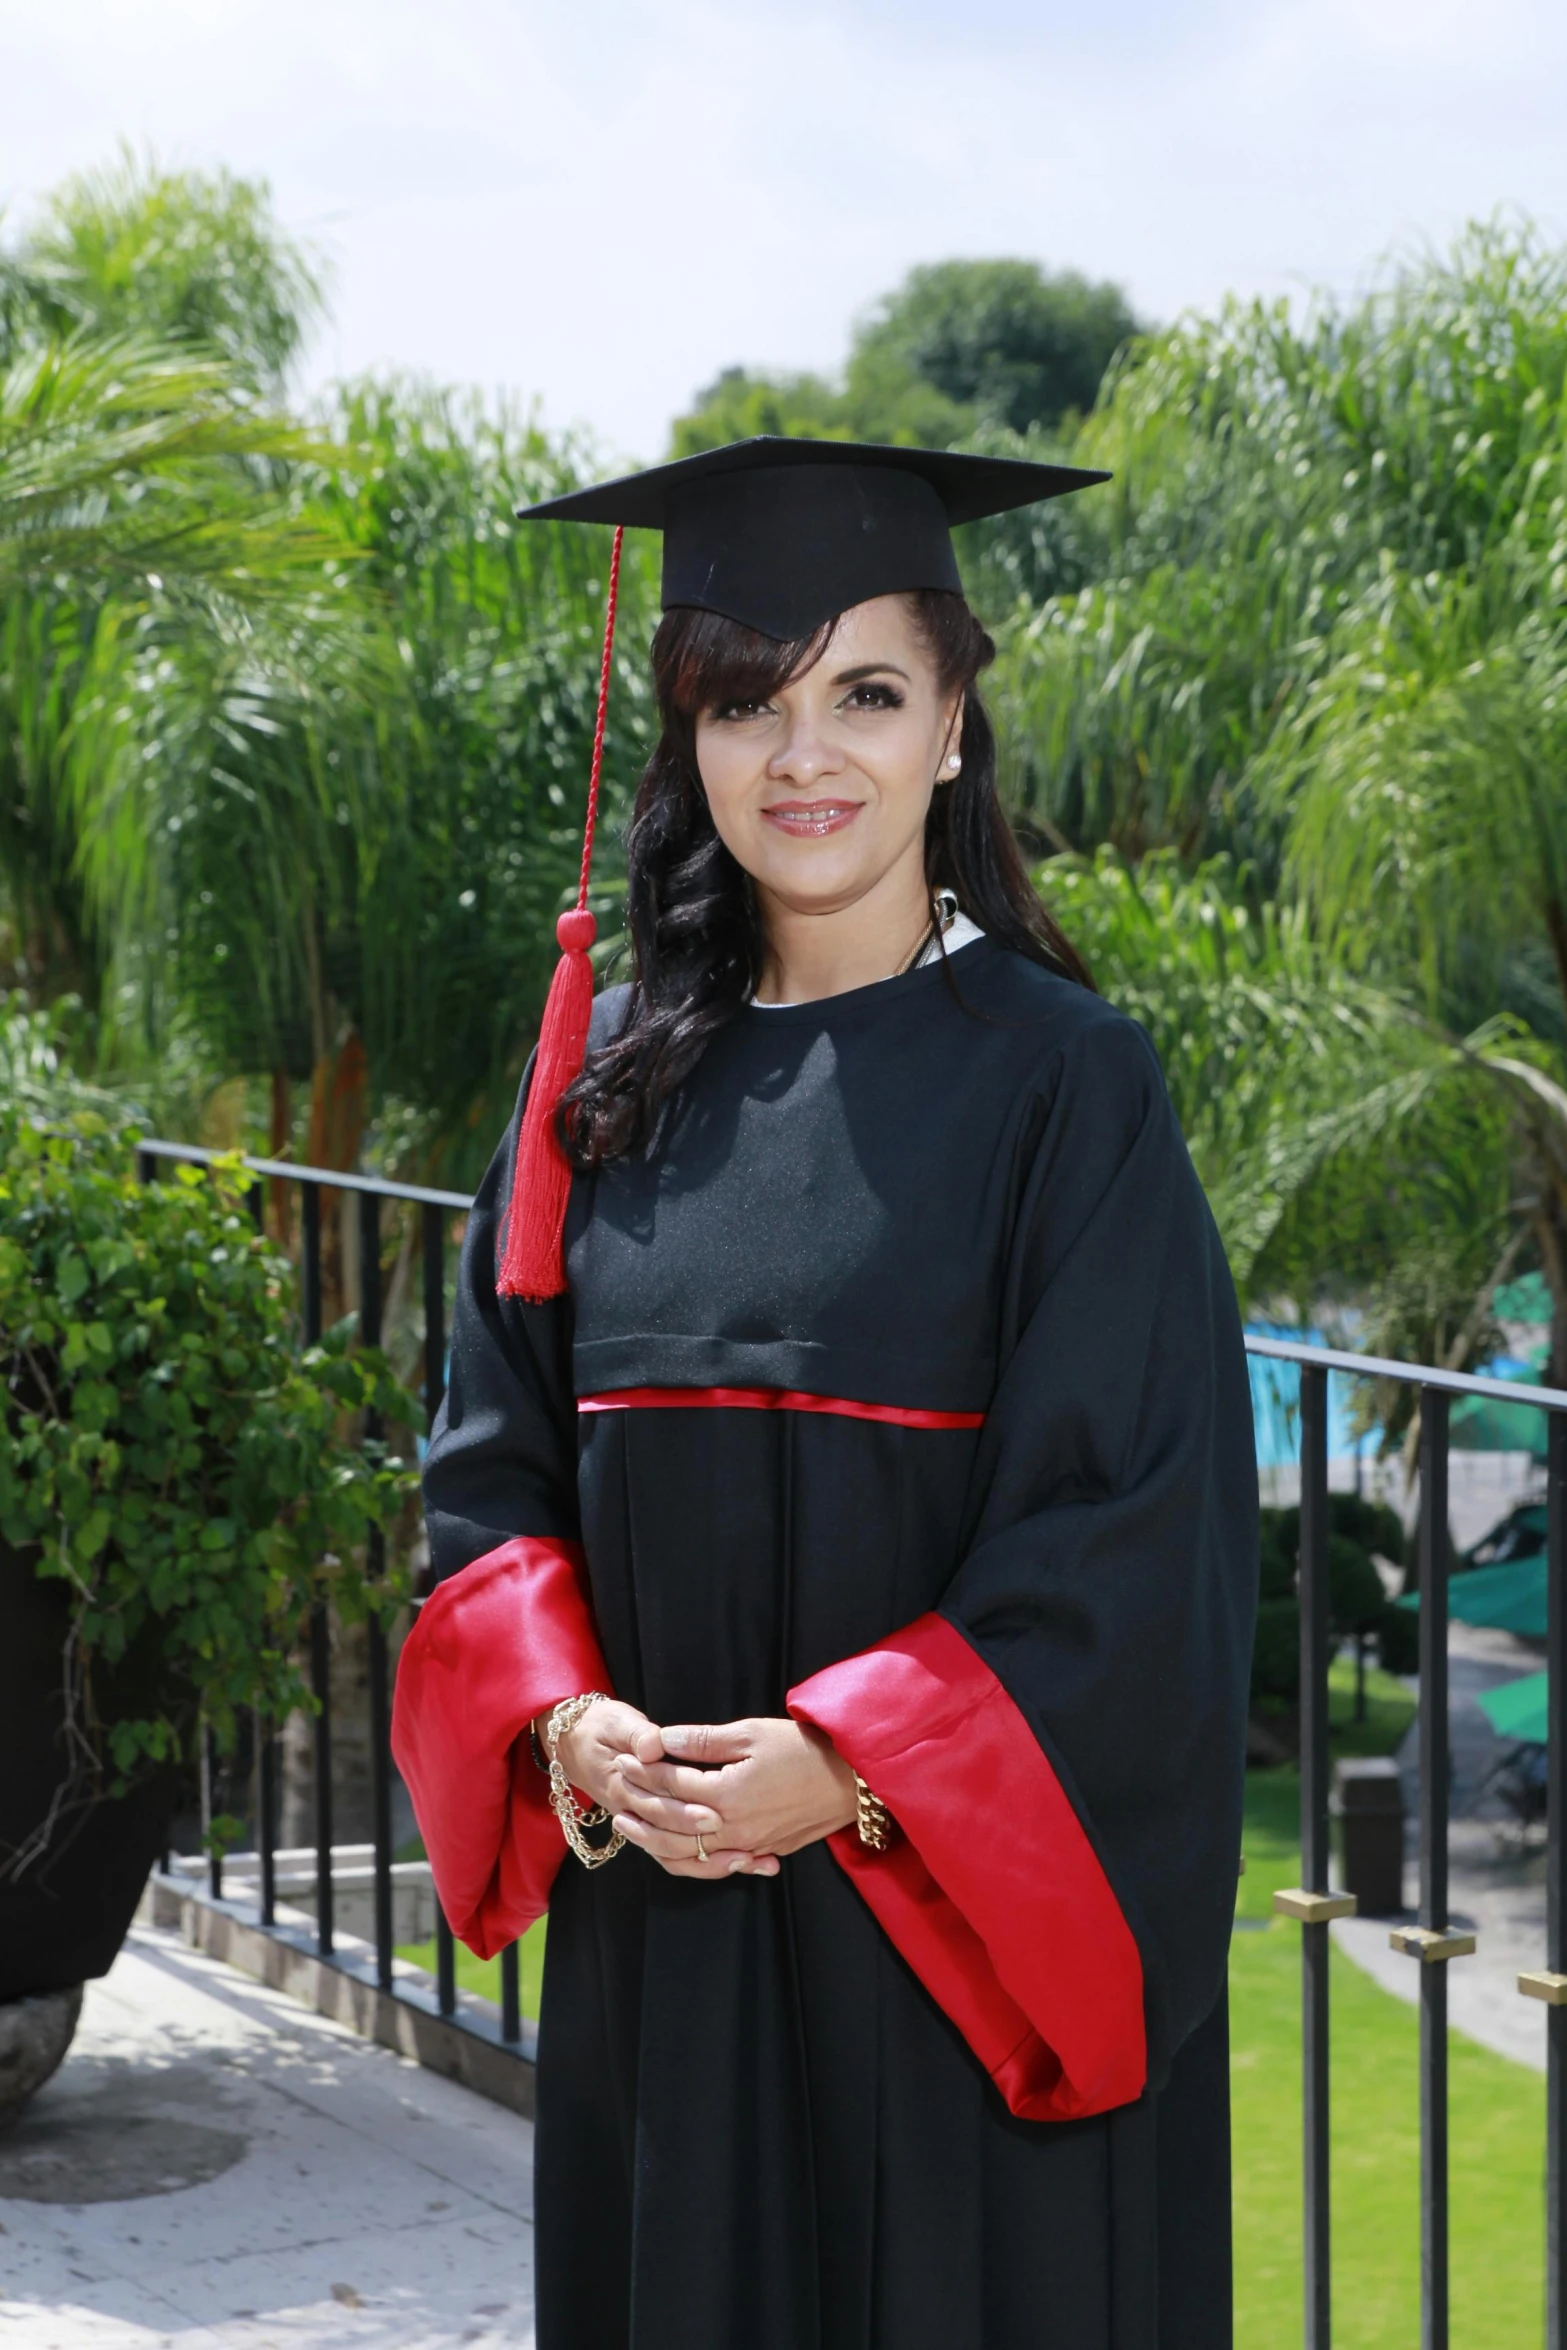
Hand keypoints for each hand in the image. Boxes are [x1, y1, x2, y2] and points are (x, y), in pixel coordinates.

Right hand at [543, 1699, 761, 1881]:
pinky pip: (677, 1858)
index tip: (715, 1813)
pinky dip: (706, 1864)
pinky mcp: (653, 1829)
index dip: (685, 1812)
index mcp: (621, 1787)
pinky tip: (740, 1862)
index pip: (655, 1805)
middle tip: (743, 1845)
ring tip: (748, 1860)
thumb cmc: (601, 1728)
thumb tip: (652, 1745)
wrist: (575, 1742)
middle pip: (668, 1837)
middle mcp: (630, 1813)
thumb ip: (637, 1734)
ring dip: (711, 1863)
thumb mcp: (616, 1722)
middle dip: (709, 1844)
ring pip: (674, 1857)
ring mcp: (641, 1825)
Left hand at [614, 1716, 857, 1871]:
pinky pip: (715, 1864)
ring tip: (629, 1827)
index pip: (671, 1785)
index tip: (624, 1758)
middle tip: (616, 1791)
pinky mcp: (763, 1852)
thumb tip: (664, 1738)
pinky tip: (673, 1850)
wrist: (851, 1781)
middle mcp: (732, 1827)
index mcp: (726, 1793)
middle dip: (640, 1805)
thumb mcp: (752, 1733)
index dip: (644, 1771)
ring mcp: (747, 1845)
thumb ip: (704, 1740)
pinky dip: (688, 1860)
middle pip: (671, 1823)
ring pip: (687, 1853)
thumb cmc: (804, 1749)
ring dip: (654, 1840)